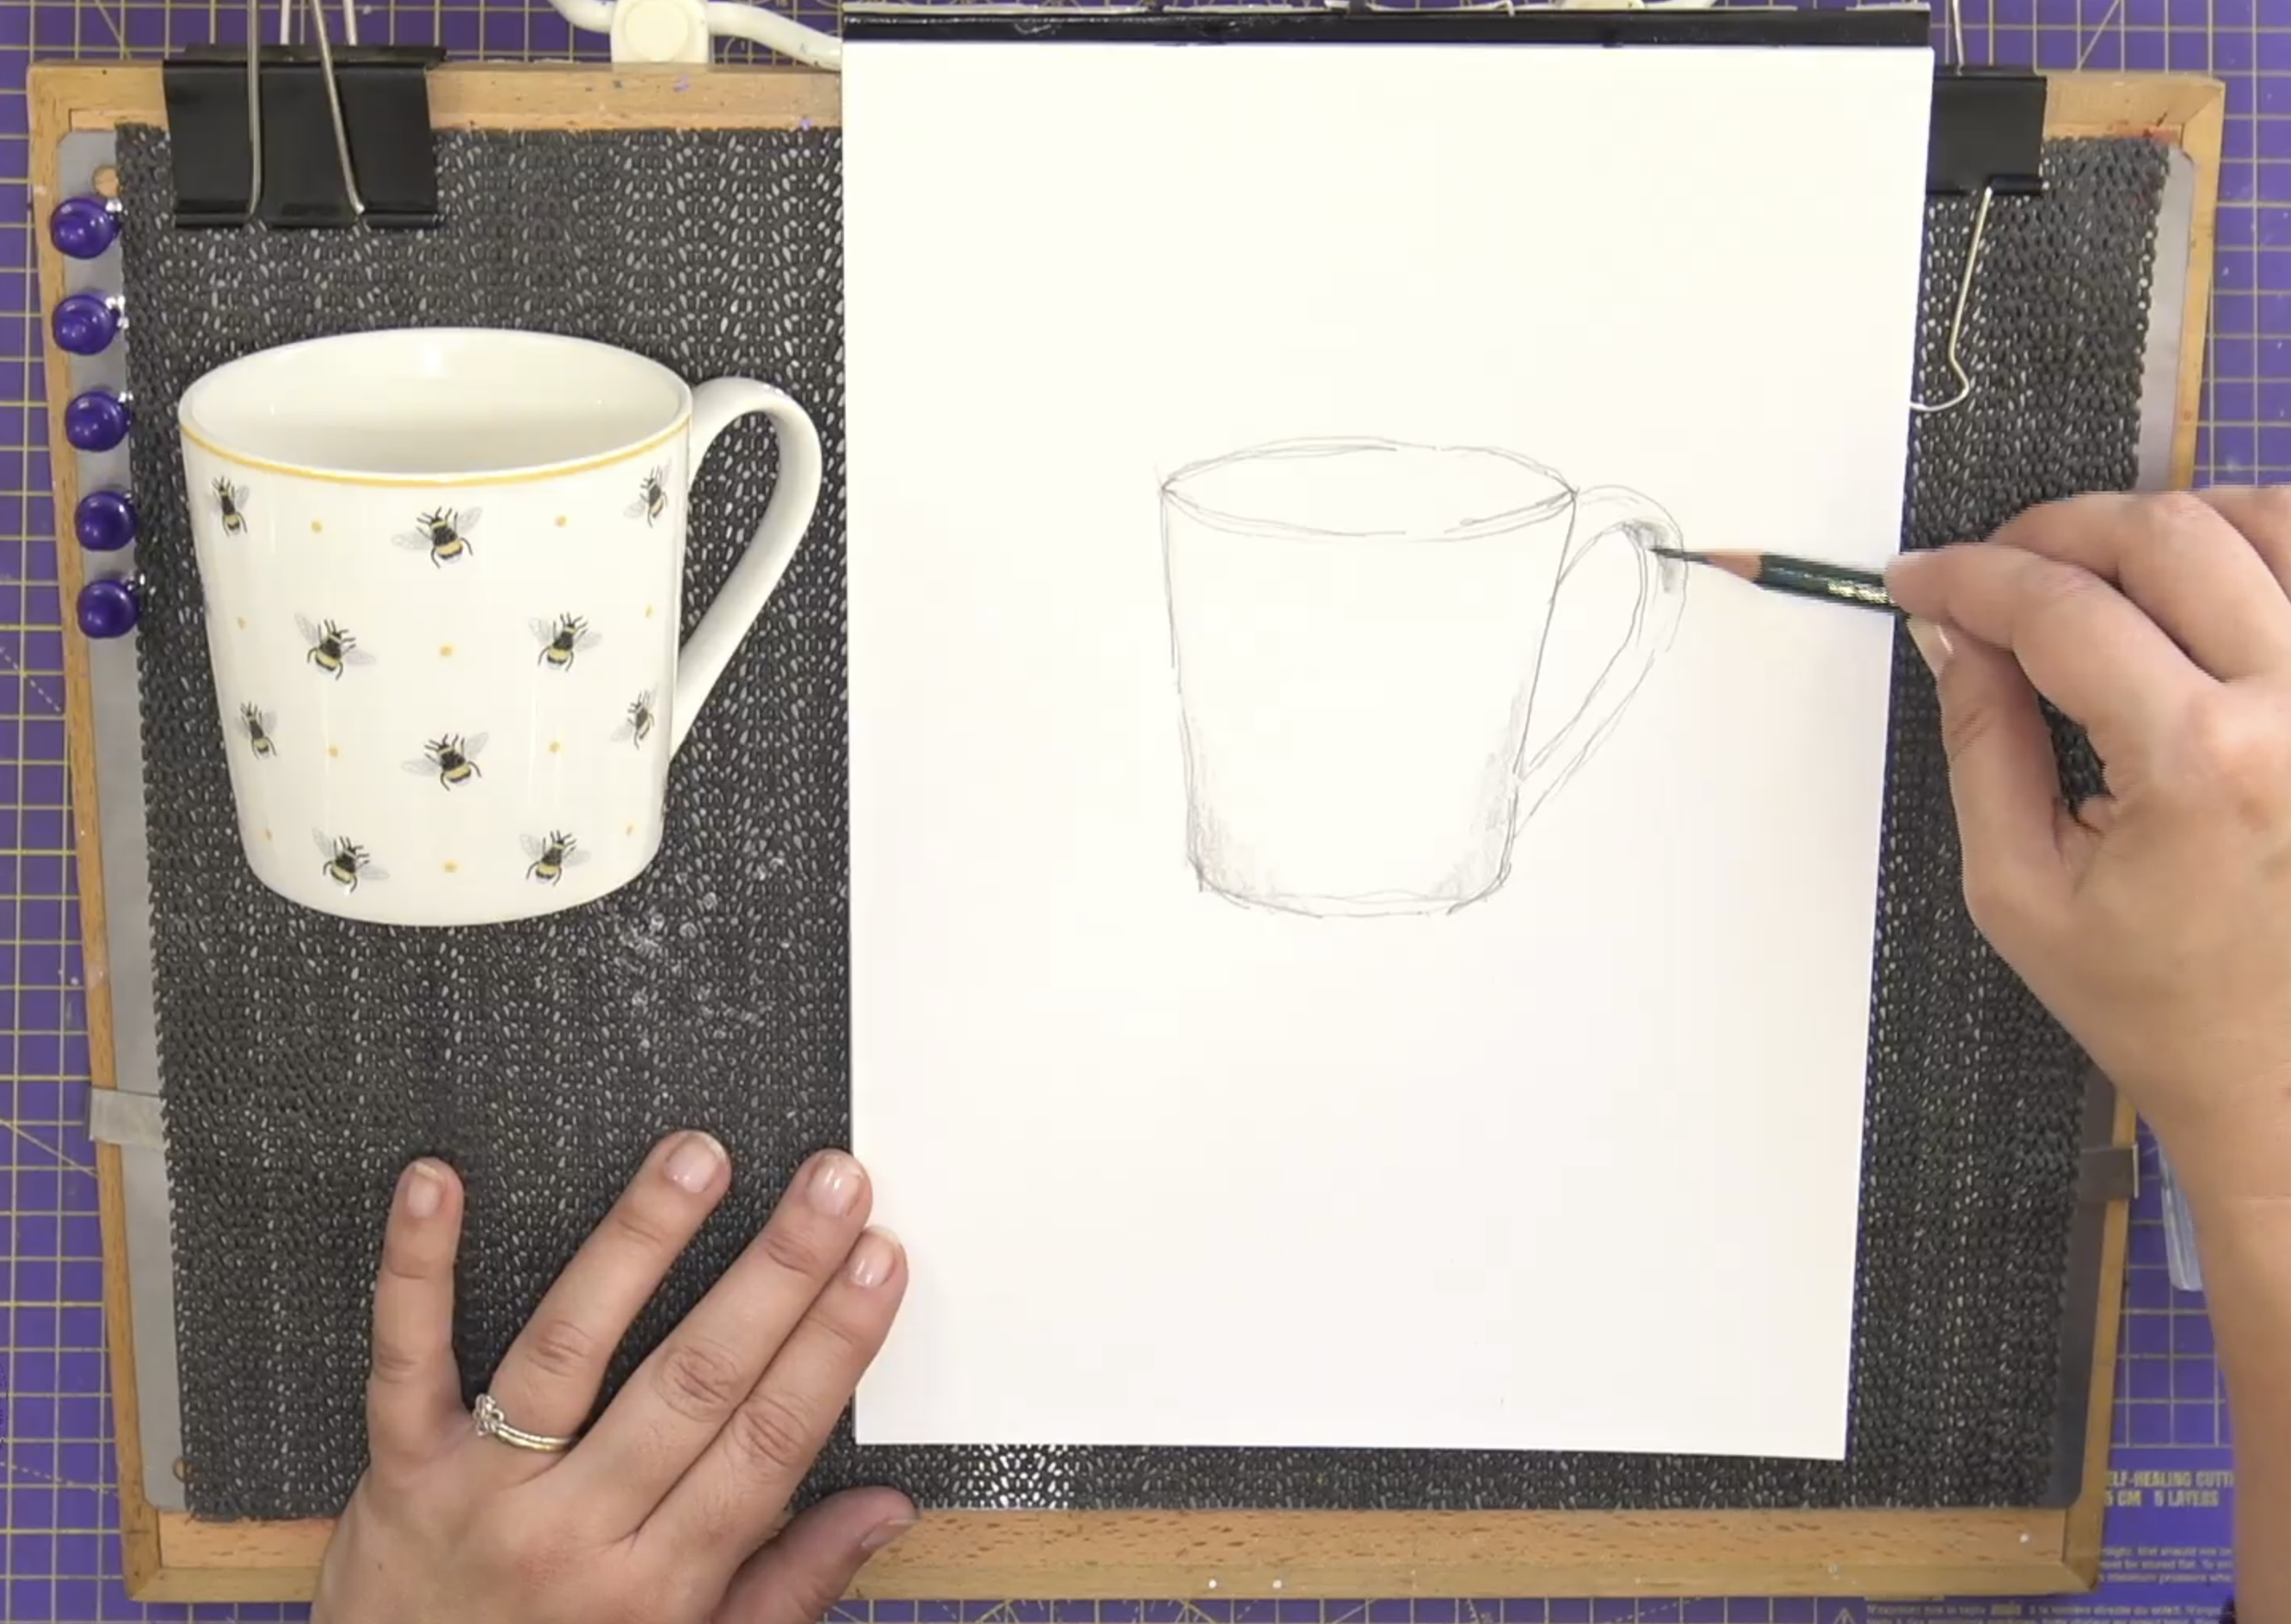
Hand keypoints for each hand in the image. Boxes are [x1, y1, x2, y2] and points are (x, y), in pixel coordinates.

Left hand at [315, 1136, 911, 1623]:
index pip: (770, 1442)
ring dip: (639, 1240)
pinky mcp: (400, 1466)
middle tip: (830, 1183)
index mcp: (661, 1585)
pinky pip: (407, 1357)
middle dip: (775, 1272)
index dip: (833, 1346)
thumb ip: (789, 1584)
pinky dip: (417, 1267)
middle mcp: (575, 1534)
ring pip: (571, 1348)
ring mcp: (482, 1492)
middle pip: (693, 1382)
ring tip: (697, 1157)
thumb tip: (885, 1506)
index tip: (878, 1261)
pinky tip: (437, 1185)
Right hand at [1887, 490, 2290, 1204]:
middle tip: (1996, 562)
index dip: (1971, 577)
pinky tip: (2207, 582)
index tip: (1919, 578)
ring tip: (2101, 564)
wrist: (2288, 1082)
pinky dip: (2265, 550)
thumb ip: (1982, 742)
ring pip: (2272, 521)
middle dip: (2057, 529)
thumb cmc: (2162, 1007)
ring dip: (2172, 522)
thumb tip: (1955, 631)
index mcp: (2201, 764)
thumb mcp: (2020, 889)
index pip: (2061, 610)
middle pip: (2167, 536)